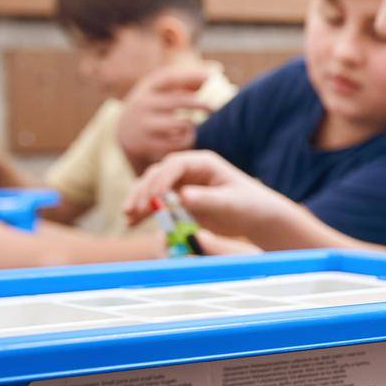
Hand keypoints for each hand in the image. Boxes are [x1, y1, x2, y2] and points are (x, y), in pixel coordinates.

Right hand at [116, 65, 215, 169]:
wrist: (124, 131)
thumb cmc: (153, 105)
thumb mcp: (161, 90)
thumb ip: (184, 82)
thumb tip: (210, 76)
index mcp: (148, 87)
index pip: (169, 78)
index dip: (191, 76)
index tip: (211, 76)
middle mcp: (143, 103)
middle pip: (178, 101)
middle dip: (200, 104)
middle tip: (214, 109)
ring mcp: (144, 124)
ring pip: (179, 124)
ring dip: (192, 124)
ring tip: (195, 124)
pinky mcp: (147, 143)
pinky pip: (176, 143)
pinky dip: (187, 139)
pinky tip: (188, 136)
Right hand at [123, 150, 293, 240]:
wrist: (256, 218)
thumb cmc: (249, 206)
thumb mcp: (230, 203)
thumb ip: (208, 199)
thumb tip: (183, 195)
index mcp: (203, 162)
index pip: (175, 165)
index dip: (161, 179)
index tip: (154, 198)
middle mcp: (188, 170)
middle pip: (157, 174)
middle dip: (143, 191)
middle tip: (133, 210)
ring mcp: (181, 184)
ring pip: (151, 188)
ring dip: (138, 201)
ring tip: (129, 218)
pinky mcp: (178, 201)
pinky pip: (155, 204)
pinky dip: (144, 212)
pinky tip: (132, 223)